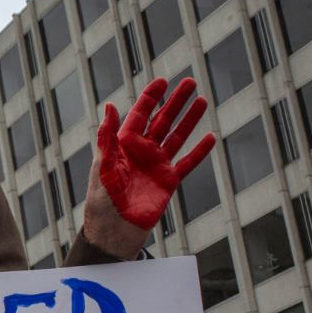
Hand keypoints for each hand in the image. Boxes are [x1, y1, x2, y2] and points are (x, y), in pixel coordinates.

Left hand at [82, 77, 215, 258]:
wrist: (115, 231)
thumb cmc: (102, 200)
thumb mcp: (102, 167)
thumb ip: (107, 137)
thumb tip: (109, 106)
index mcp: (124, 145)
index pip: (140, 114)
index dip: (151, 97)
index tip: (163, 81)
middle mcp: (142, 152)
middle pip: (162, 120)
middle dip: (175, 101)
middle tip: (190, 82)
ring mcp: (156, 166)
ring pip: (177, 137)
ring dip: (189, 119)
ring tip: (202, 100)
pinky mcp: (168, 182)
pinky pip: (187, 163)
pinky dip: (199, 151)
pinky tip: (210, 137)